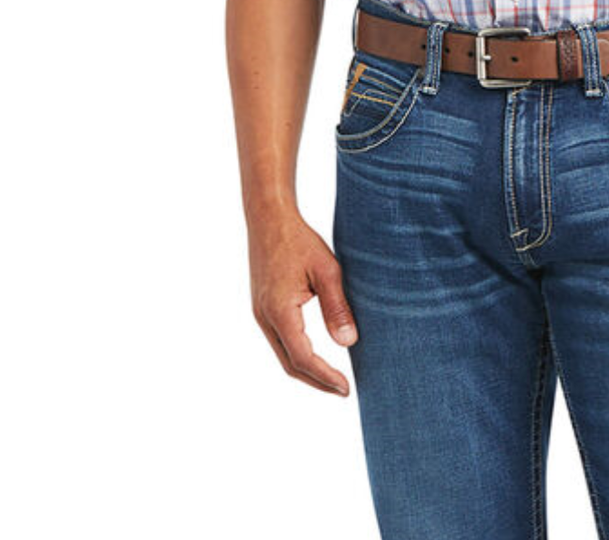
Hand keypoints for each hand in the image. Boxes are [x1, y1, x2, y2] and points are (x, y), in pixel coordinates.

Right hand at [247, 207, 358, 395]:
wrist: (268, 219)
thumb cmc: (299, 240)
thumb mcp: (327, 270)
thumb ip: (337, 307)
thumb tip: (348, 343)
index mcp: (279, 311)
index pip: (303, 358)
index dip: (325, 377)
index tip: (346, 389)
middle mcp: (265, 318)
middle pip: (289, 364)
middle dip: (316, 381)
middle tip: (343, 390)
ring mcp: (260, 314)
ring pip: (282, 354)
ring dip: (306, 369)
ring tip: (332, 378)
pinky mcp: (262, 307)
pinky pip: (279, 341)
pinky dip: (297, 353)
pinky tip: (314, 353)